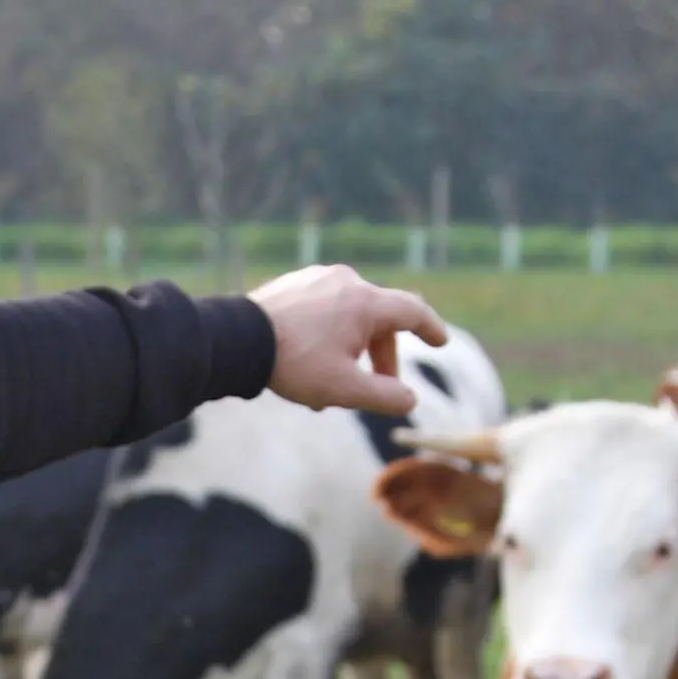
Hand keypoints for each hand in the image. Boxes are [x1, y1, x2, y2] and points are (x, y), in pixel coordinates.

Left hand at [250, 264, 448, 417]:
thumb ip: (385, 396)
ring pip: (350, 316)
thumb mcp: (345, 389)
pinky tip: (313, 365)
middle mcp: (346, 281)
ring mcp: (318, 278)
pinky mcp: (295, 283)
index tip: (441, 342)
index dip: (431, 328)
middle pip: (379, 319)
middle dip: (382, 357)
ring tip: (335, 386)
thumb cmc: (294, 363)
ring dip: (353, 351)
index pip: (412, 311)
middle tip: (379, 388)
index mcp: (365, 302)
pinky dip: (330, 336)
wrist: (236, 340)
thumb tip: (410, 400)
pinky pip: (325, 309)